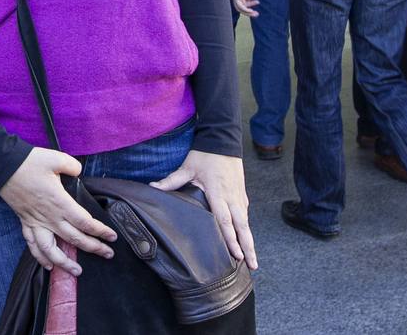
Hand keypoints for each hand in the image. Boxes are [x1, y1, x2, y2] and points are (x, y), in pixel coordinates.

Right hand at [0, 147, 117, 275]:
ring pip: (52, 250)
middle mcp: (49, 217)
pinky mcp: (25, 222)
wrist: (2, 166)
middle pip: (75, 239)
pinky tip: (48, 265)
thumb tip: (78, 173)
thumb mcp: (56, 158)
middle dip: (94, 248)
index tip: (112, 237)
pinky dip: (41, 257)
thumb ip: (73, 166)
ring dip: (65, 263)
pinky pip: (33, 245)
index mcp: (60, 202)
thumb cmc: (29, 162)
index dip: (100, 231)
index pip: (85, 222)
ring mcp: (36, 222)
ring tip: (77, 272)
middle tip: (108, 254)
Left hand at [151, 150, 257, 269]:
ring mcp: (239, 196)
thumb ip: (172, 180)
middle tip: (253, 266)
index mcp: (218, 193)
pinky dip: (247, 229)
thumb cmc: (205, 155)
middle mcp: (232, 197)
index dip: (231, 239)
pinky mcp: (242, 194)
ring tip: (253, 259)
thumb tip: (153, 187)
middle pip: (242, 227)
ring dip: (250, 241)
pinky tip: (247, 241)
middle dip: (248, 247)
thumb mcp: (187, 167)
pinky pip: (245, 215)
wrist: (223, 140)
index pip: (225, 220)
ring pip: (246, 223)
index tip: (236, 255)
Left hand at [231, 0, 258, 17]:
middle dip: (249, 12)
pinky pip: (240, 6)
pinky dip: (246, 9)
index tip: (257, 1)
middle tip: (256, 14)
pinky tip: (251, 11)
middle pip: (241, 8)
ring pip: (240, 9)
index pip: (243, 3)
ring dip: (248, 12)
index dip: (250, 4)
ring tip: (255, 14)